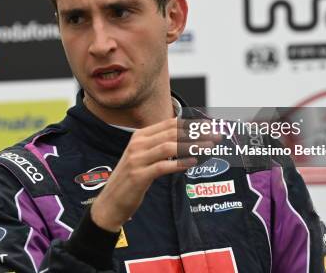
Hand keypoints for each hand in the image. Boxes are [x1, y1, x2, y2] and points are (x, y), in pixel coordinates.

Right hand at [90, 118, 215, 231]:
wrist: (110, 202)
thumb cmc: (130, 179)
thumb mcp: (142, 157)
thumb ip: (160, 147)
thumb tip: (185, 139)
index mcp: (139, 136)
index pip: (170, 125)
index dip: (191, 124)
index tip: (209, 126)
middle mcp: (137, 144)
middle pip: (172, 133)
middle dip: (196, 133)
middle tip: (215, 135)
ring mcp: (137, 159)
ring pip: (169, 147)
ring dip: (192, 146)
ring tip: (209, 147)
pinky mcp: (139, 176)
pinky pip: (163, 166)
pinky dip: (180, 163)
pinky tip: (193, 162)